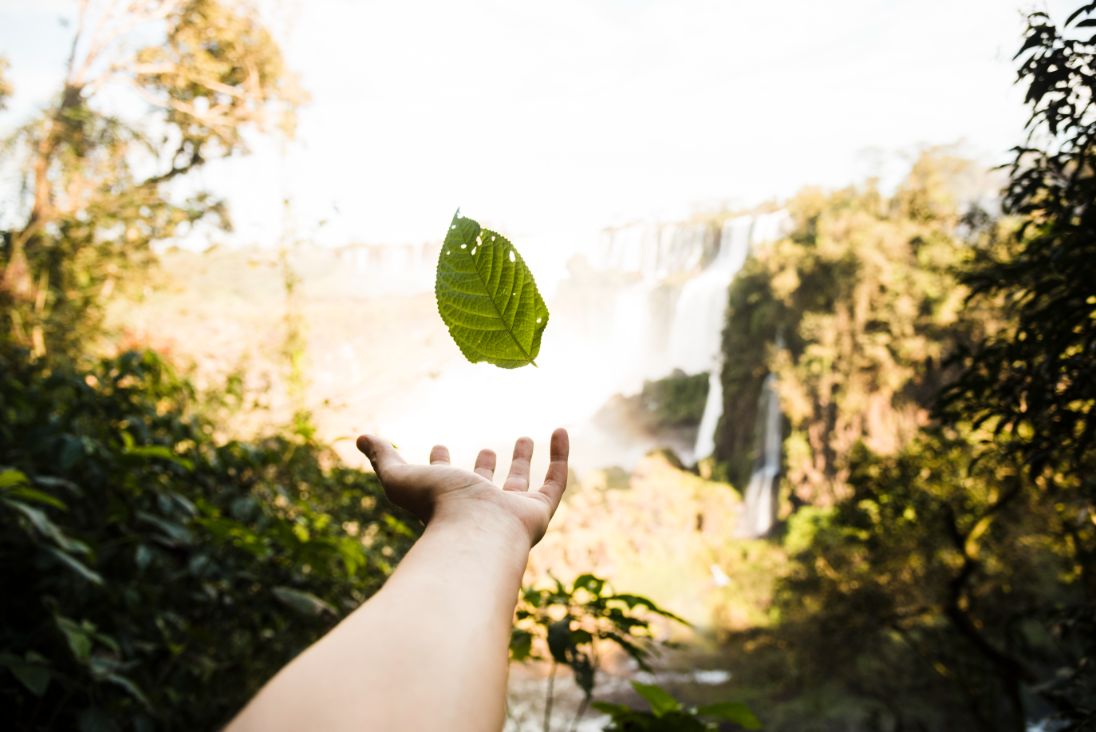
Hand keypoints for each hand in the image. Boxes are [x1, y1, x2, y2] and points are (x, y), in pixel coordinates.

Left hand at [355, 429, 569, 546]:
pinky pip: (555, 481)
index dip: (439, 464)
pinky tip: (560, 431)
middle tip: (488, 448)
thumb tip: (361, 438)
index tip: (438, 444)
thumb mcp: (400, 477)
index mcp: (446, 503)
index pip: (442, 483)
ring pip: (519, 485)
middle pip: (484, 487)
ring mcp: (510, 512)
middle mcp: (479, 510)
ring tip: (524, 437)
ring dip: (522, 462)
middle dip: (485, 467)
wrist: (474, 532)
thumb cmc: (435, 507)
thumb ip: (383, 458)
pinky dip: (560, 456)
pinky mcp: (539, 512)